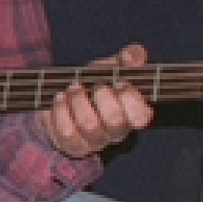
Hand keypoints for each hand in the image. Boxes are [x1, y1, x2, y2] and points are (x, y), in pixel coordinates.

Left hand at [46, 43, 155, 157]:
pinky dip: (61, 112)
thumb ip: (128, 58)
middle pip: (115, 121)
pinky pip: (66, 133)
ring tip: (73, 87)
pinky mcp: (72, 146)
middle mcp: (116, 132)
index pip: (142, 116)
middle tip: (96, 84)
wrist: (65, 99)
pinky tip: (60, 97)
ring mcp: (94, 142)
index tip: (120, 82)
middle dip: (104, 97)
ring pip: (90, 126)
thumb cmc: (95, 83)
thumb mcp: (112, 67)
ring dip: (80, 101)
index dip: (131, 99)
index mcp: (132, 114)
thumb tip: (132, 55)